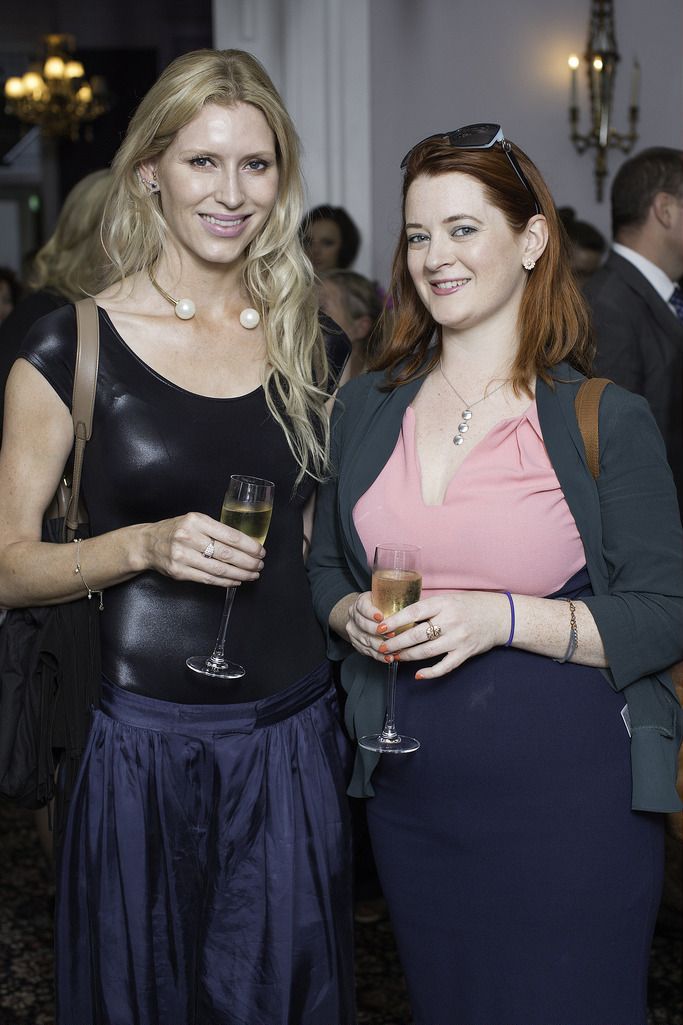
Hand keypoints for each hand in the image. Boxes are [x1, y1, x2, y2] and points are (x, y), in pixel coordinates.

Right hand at [142, 512, 264, 586]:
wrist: (148, 543)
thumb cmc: (176, 530)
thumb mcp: (195, 521)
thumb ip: (216, 530)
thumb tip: (246, 544)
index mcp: (196, 521)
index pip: (230, 535)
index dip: (249, 546)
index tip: (260, 551)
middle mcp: (189, 537)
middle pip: (227, 554)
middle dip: (248, 562)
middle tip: (259, 565)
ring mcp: (182, 556)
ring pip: (219, 569)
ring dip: (240, 574)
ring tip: (252, 575)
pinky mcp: (179, 572)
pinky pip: (208, 579)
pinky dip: (225, 581)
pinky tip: (236, 580)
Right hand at [345, 590, 398, 661]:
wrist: (364, 615)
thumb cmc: (381, 606)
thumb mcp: (386, 598)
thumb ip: (398, 600)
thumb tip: (421, 602)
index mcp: (361, 602)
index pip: (363, 606)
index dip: (371, 612)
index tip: (381, 617)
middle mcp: (354, 616)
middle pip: (363, 625)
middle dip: (378, 631)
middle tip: (392, 635)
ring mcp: (353, 631)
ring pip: (365, 640)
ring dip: (380, 646)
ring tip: (394, 649)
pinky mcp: (356, 644)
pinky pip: (367, 651)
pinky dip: (379, 656)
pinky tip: (389, 658)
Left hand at [375, 591, 510, 678]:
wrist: (500, 616)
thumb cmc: (472, 605)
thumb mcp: (450, 599)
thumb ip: (430, 607)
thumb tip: (402, 616)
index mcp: (444, 604)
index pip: (414, 612)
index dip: (395, 621)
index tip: (381, 627)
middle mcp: (450, 621)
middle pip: (417, 634)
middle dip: (396, 642)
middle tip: (382, 646)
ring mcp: (458, 638)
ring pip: (427, 651)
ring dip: (408, 656)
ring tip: (394, 656)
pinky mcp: (465, 653)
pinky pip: (445, 666)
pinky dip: (430, 672)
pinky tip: (418, 674)